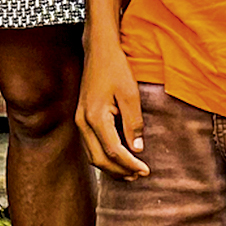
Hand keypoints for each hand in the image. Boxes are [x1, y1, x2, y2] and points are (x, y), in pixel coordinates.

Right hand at [74, 41, 147, 177]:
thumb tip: (137, 150)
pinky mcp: (81, 119)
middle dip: (120, 171)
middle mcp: (82, 122)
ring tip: (130, 172)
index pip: (113, 151)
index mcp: (95, 117)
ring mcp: (79, 121)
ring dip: (111, 167)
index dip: (130, 164)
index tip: (146, 170)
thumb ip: (134, 124)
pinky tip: (118, 158)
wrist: (98, 51)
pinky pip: (90, 146)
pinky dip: (104, 157)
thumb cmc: (116, 68)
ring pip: (92, 155)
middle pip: (99, 159)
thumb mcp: (130, 94)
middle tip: (139, 175)